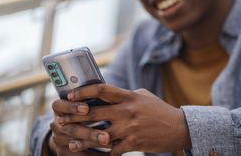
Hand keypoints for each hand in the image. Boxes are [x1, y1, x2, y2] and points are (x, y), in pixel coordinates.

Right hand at [50, 99, 111, 153]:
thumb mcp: (82, 103)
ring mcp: (59, 140)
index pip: (59, 106)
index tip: (86, 108)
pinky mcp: (63, 152)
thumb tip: (108, 93)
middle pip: (71, 129)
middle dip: (90, 133)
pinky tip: (108, 155)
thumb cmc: (84, 111)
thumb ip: (90, 98)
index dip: (72, 107)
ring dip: (94, 146)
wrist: (69, 132)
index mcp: (60, 109)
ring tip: (110, 145)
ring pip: (75, 144)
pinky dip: (95, 155)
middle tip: (106, 137)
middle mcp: (57, 124)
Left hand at [61, 84, 191, 154]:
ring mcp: (130, 128)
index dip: (83, 92)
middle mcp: (127, 111)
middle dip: (75, 118)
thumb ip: (125, 95)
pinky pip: (112, 151)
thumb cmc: (159, 110)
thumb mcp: (143, 96)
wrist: (178, 127)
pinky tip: (94, 155)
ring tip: (71, 143)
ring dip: (83, 140)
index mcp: (129, 97)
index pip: (102, 90)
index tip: (70, 96)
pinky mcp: (133, 143)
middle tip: (61, 121)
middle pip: (94, 114)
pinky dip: (103, 154)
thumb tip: (107, 94)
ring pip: (99, 136)